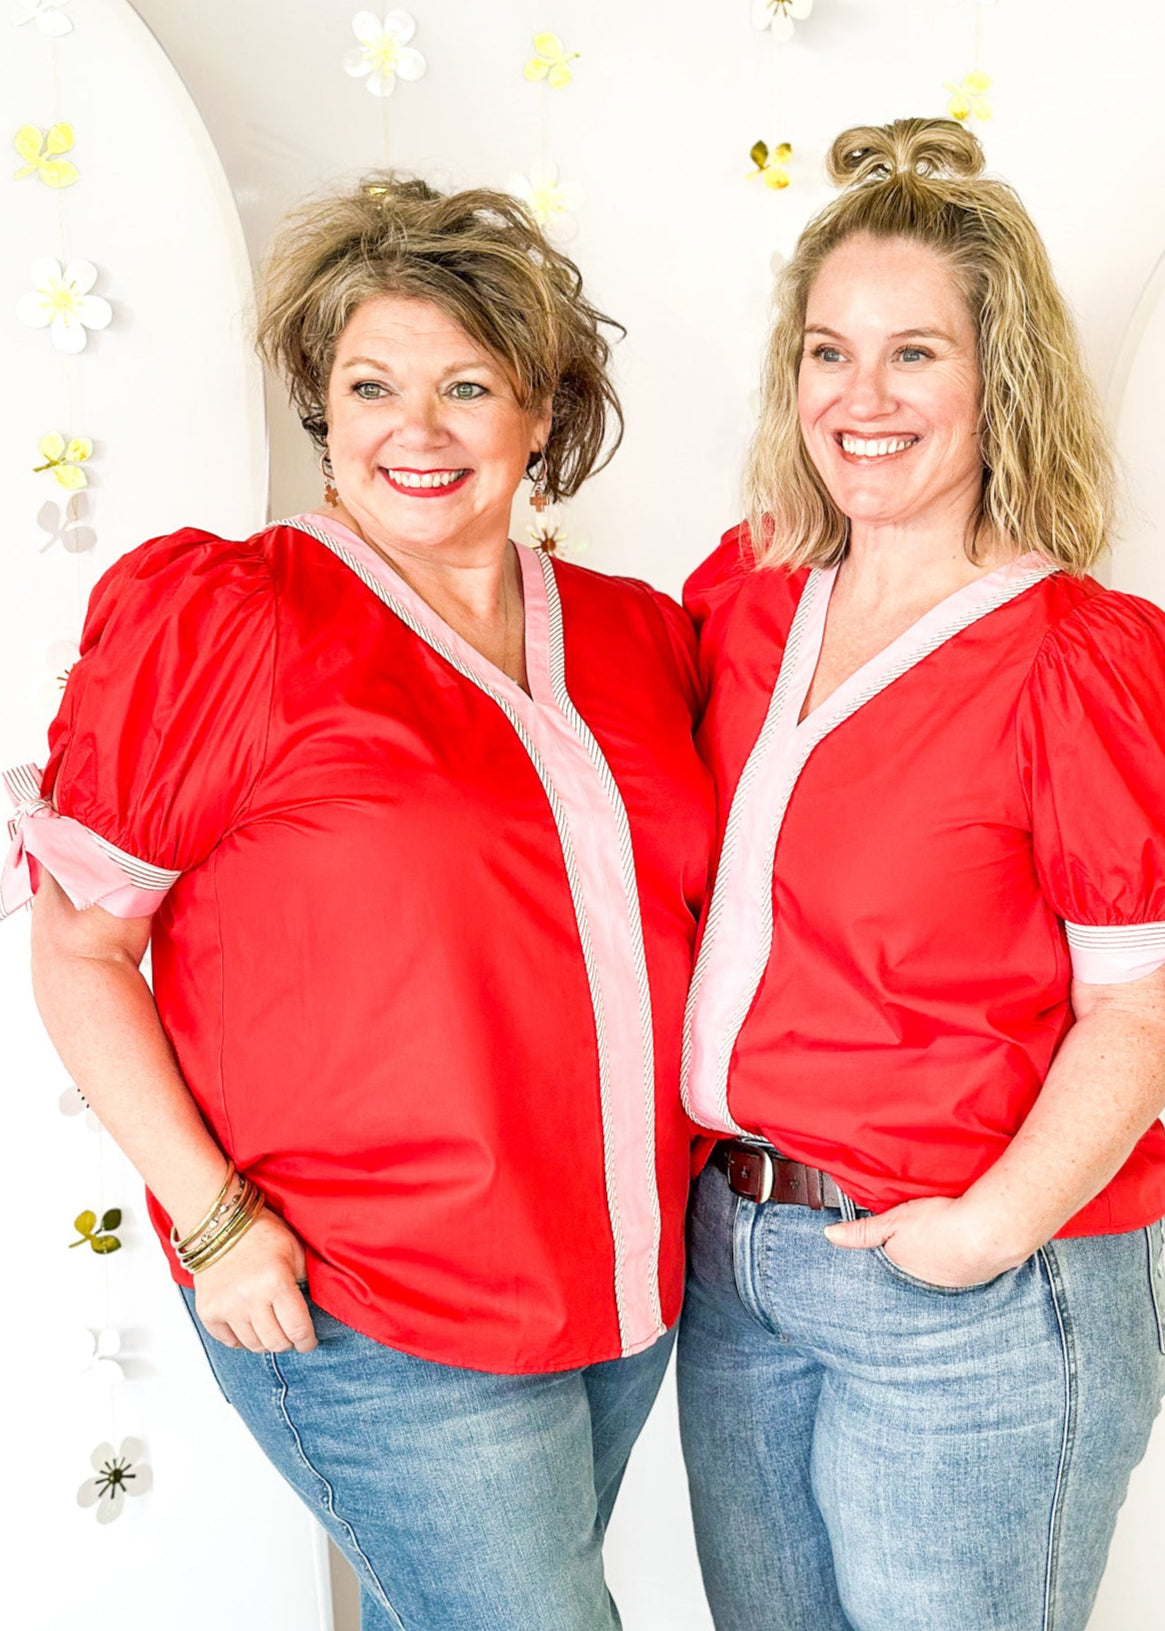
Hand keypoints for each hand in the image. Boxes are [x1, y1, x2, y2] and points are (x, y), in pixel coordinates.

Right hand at [193, 1209, 316, 1352]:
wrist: (220, 1224)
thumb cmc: (260, 1232)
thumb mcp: (294, 1250)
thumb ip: (306, 1279)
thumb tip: (313, 1308)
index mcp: (276, 1282)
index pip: (297, 1328)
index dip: (307, 1341)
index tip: (308, 1342)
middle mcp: (250, 1298)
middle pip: (276, 1342)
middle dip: (288, 1342)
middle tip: (291, 1336)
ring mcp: (226, 1307)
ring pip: (254, 1345)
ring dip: (266, 1341)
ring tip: (271, 1328)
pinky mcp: (208, 1311)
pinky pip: (229, 1342)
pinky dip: (242, 1340)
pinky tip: (249, 1327)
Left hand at [823, 1195, 1030, 1288]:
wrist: (989, 1231)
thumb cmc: (940, 1223)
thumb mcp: (894, 1221)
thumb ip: (862, 1232)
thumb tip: (829, 1235)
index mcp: (900, 1268)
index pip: (887, 1265)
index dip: (887, 1253)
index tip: (888, 1247)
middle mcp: (923, 1283)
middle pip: (911, 1269)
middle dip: (911, 1259)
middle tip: (918, 1241)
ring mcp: (950, 1285)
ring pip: (936, 1271)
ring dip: (937, 1260)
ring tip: (939, 1243)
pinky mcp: (975, 1279)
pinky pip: (961, 1270)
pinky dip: (959, 1259)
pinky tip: (962, 1246)